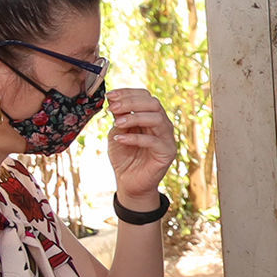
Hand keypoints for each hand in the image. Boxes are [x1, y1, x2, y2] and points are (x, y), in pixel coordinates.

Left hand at [106, 89, 176, 208]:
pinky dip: (134, 137)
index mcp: (151, 117)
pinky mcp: (167, 153)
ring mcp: (167, 138)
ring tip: (117, 122)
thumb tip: (114, 101)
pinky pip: (153, 141)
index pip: (145, 96)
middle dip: (131, 102)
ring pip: (157, 118)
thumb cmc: (124, 157)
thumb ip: (119, 118)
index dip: (128, 93)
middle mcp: (162, 125)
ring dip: (135, 117)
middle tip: (112, 108)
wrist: (129, 183)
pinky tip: (119, 138)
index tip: (109, 96)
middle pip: (153, 103)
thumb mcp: (117, 133)